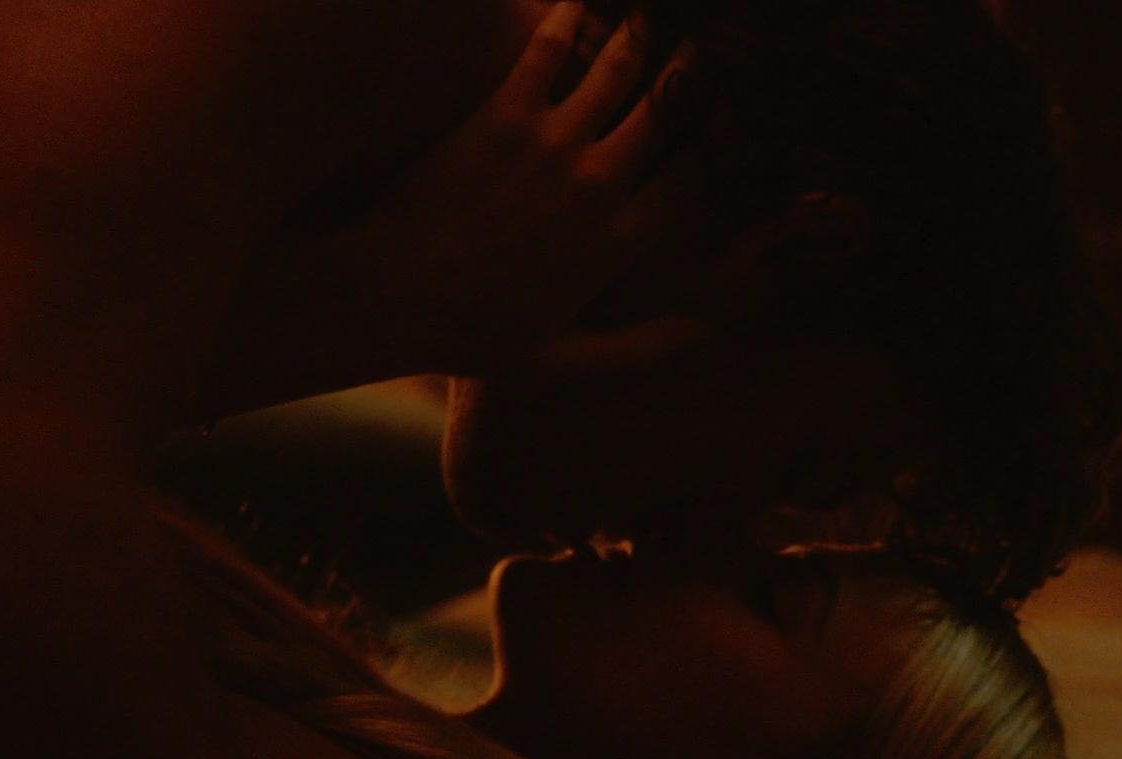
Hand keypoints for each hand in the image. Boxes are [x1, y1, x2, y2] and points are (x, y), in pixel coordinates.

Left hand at [250, 3, 706, 381]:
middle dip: (696, 74)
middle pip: (672, 111)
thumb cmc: (470, 335)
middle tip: (705, 50)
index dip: (722, 143)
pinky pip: (548, 49)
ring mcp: (552, 143)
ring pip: (621, 68)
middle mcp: (598, 184)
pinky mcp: (503, 113)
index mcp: (617, 241)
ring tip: (654, 15)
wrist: (389, 297)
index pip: (697, 177)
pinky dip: (567, 15)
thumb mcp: (561, 360)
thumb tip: (706, 337)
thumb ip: (640, 348)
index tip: (732, 122)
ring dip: (645, 34)